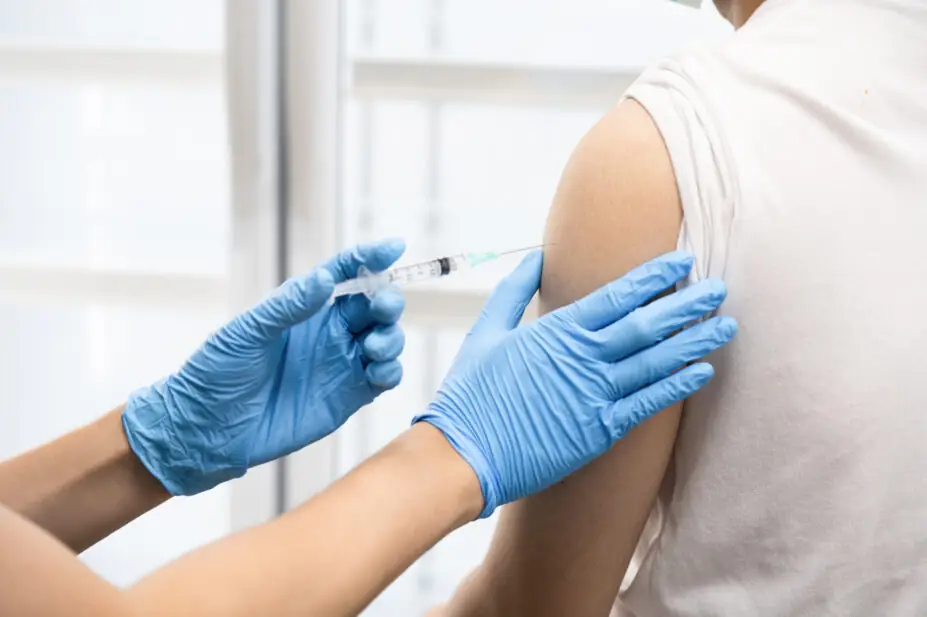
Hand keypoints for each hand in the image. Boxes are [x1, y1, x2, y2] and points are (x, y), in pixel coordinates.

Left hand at [123, 240, 407, 494]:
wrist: (208, 428)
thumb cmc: (218, 372)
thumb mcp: (247, 332)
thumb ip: (288, 306)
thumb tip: (324, 278)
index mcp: (305, 306)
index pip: (345, 273)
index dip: (371, 258)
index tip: (394, 248)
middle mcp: (329, 331)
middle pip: (375, 306)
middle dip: (388, 301)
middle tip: (384, 309)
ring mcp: (340, 363)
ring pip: (385, 340)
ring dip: (391, 338)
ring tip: (374, 348)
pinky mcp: (347, 396)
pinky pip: (382, 378)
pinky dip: (391, 371)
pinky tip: (379, 372)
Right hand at [415, 250, 736, 517]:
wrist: (465, 455)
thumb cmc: (470, 394)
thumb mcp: (485, 332)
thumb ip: (513, 291)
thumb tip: (534, 255)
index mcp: (557, 331)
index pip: (617, 295)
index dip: (653, 277)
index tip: (681, 261)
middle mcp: (583, 359)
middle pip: (647, 325)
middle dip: (686, 304)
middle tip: (719, 288)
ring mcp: (594, 395)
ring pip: (655, 362)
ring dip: (693, 342)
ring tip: (725, 326)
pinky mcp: (598, 431)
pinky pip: (647, 404)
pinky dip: (677, 387)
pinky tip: (702, 372)